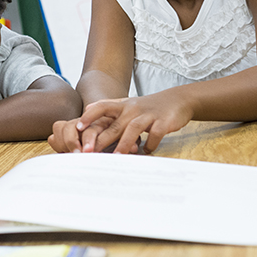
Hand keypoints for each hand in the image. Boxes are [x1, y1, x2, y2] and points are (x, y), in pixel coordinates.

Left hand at [51, 95, 192, 153]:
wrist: (177, 100)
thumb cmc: (148, 106)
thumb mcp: (128, 104)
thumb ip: (109, 107)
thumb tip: (87, 108)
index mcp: (122, 105)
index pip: (102, 107)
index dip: (89, 116)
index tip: (78, 128)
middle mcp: (133, 109)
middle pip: (114, 124)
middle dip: (101, 139)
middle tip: (90, 152)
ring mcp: (148, 115)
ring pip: (133, 129)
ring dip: (124, 144)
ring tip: (116, 157)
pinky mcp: (163, 122)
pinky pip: (155, 134)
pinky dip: (150, 144)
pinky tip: (146, 152)